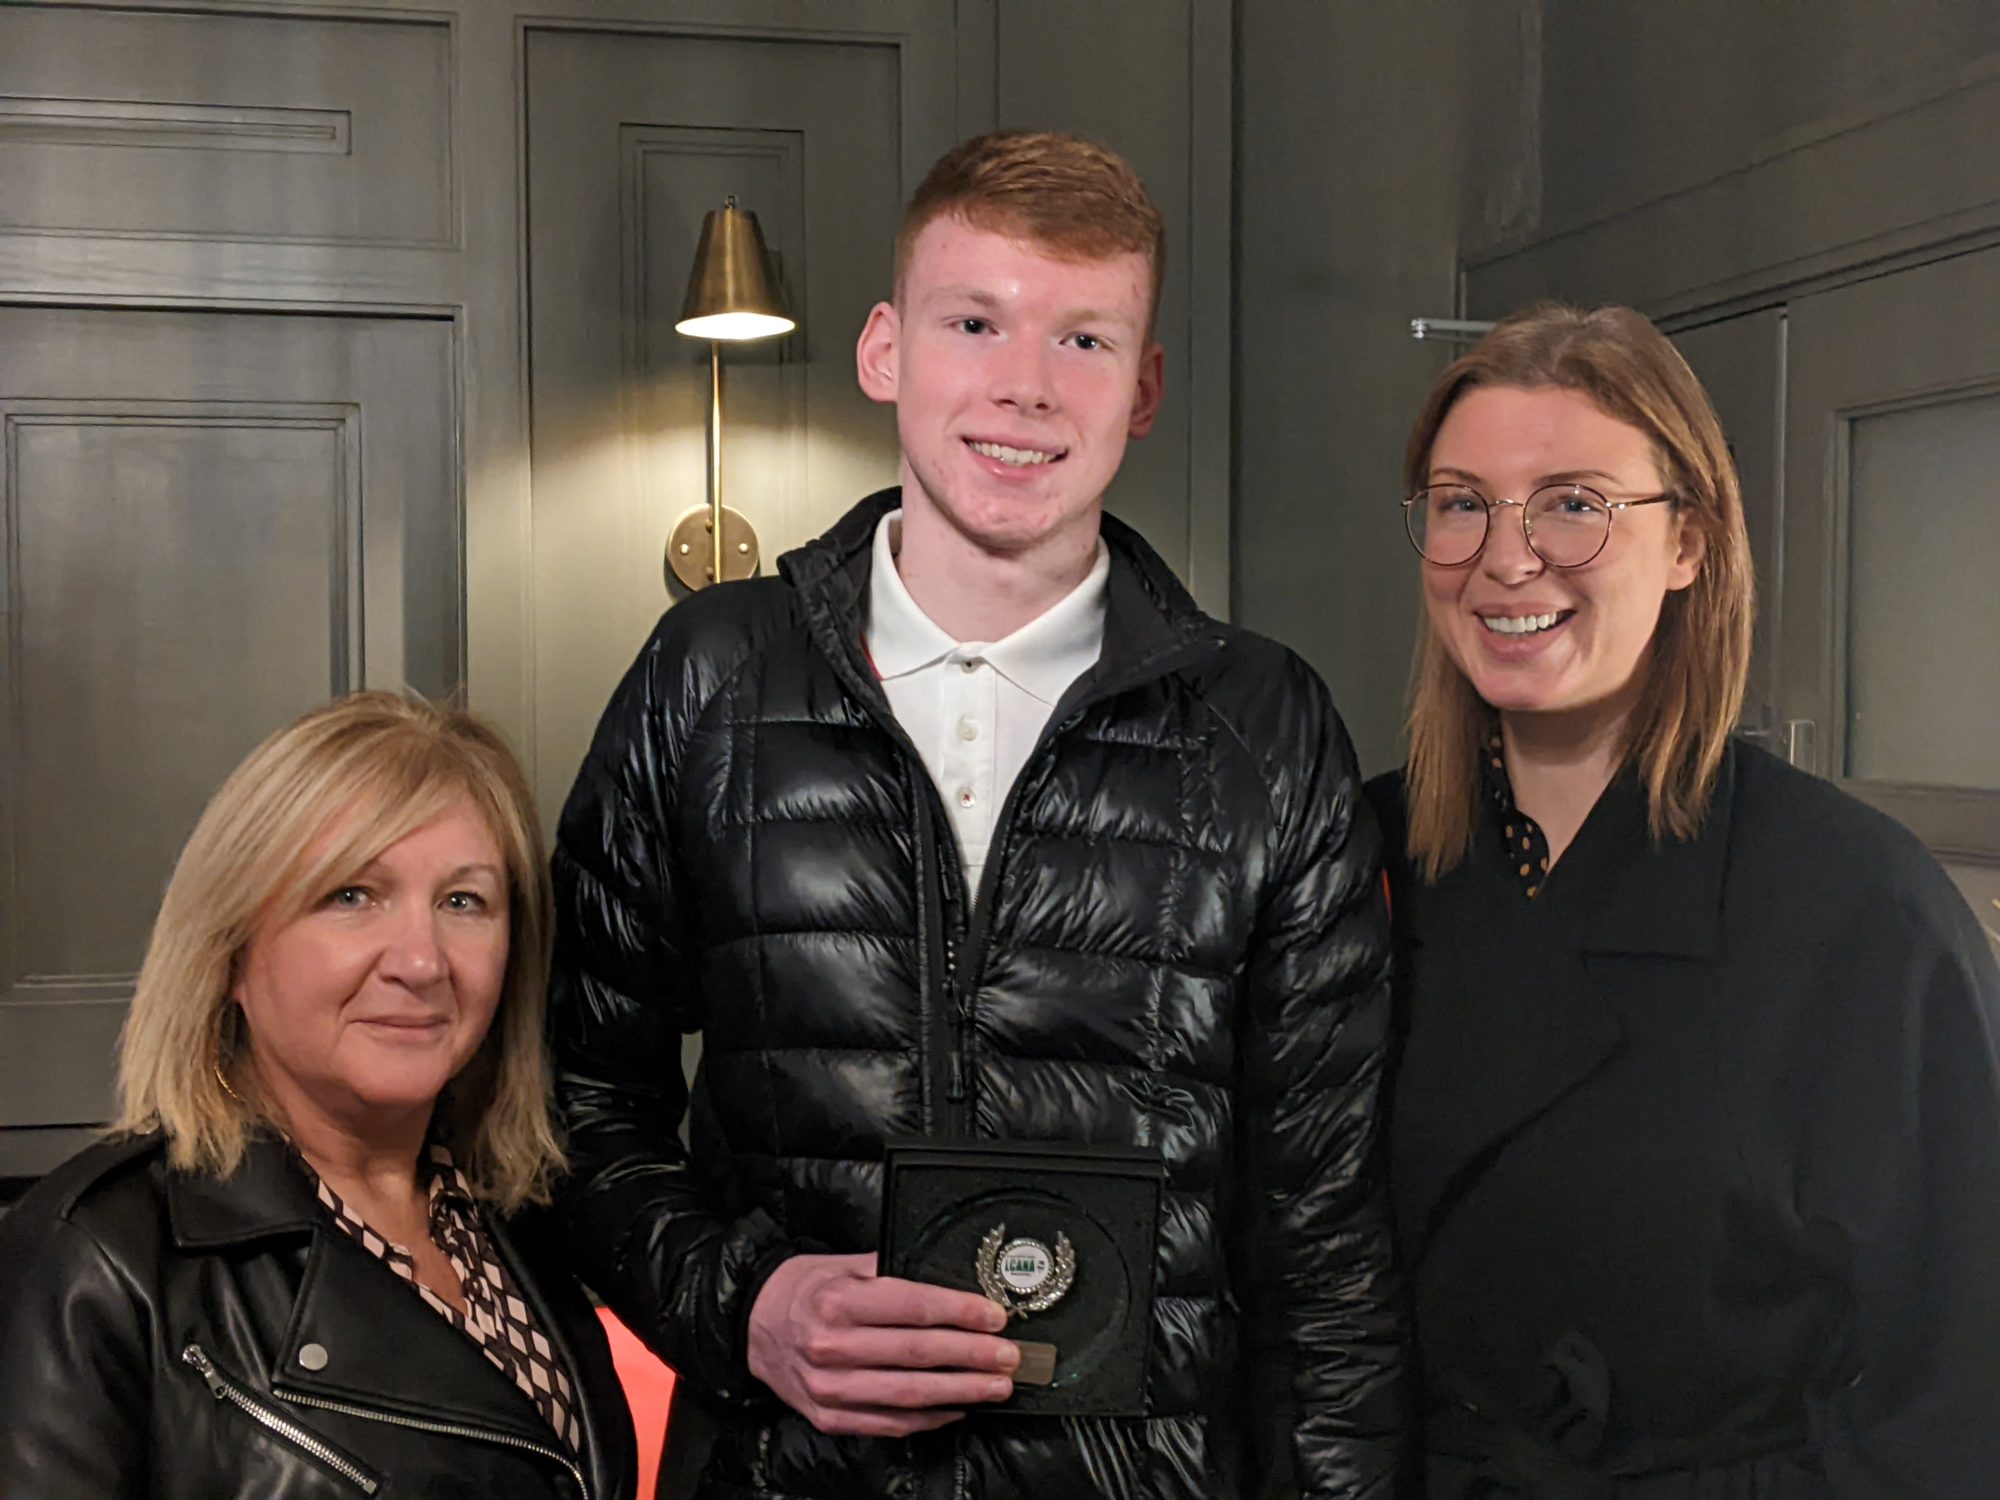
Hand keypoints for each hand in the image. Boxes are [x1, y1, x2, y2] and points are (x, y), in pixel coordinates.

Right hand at [746, 1252, 1019, 1435]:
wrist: (753, 1324)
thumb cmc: (805, 1289)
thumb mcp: (843, 1264)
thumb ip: (891, 1269)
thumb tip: (949, 1277)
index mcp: (838, 1301)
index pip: (914, 1308)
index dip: (961, 1313)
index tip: (994, 1316)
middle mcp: (832, 1346)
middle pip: (918, 1354)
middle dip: (972, 1356)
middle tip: (1009, 1356)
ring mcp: (830, 1388)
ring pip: (909, 1394)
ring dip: (961, 1392)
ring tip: (996, 1386)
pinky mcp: (829, 1417)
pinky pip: (890, 1422)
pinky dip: (930, 1418)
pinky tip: (958, 1407)